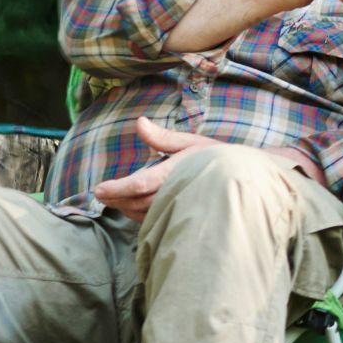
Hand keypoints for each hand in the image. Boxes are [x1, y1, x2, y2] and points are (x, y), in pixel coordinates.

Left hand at [93, 118, 217, 220]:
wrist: (243, 179)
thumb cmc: (215, 157)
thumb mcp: (190, 142)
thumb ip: (161, 137)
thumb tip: (140, 122)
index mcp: (174, 173)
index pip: (139, 184)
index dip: (117, 189)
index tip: (99, 190)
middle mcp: (175, 193)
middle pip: (137, 202)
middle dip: (116, 199)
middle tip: (100, 195)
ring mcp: (178, 207)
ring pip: (144, 213)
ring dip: (125, 208)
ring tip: (112, 201)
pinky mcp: (181, 216)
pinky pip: (155, 219)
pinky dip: (139, 214)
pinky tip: (132, 208)